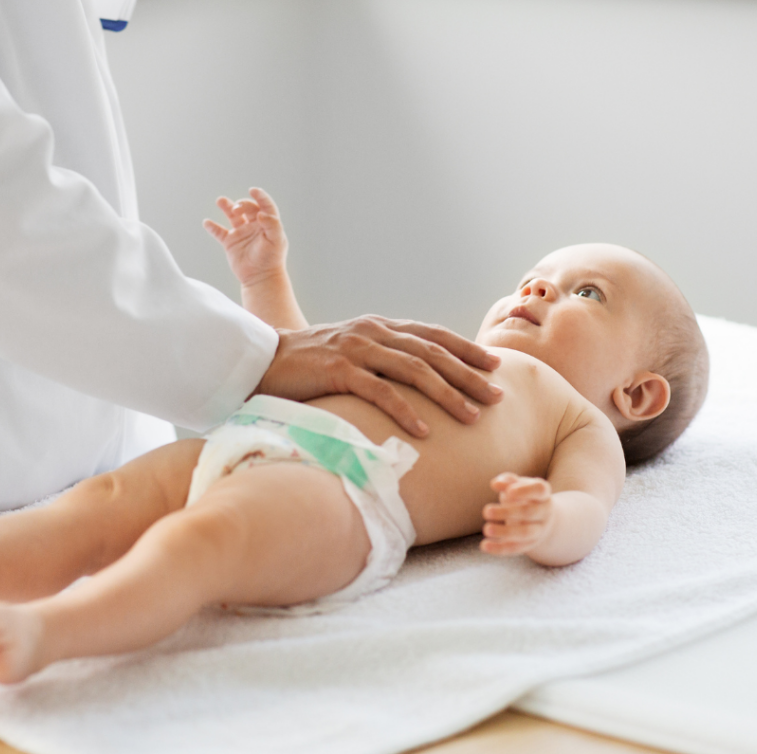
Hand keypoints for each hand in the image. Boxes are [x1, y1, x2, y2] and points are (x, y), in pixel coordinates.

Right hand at [204, 188, 286, 287]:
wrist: (261, 278)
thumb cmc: (272, 259)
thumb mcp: (276, 240)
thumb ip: (272, 225)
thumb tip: (261, 213)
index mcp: (267, 223)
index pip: (265, 204)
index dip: (260, 196)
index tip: (253, 190)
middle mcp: (254, 225)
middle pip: (247, 208)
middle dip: (242, 205)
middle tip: (237, 210)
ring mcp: (241, 233)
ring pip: (232, 216)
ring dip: (226, 207)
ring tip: (220, 200)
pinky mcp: (230, 243)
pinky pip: (219, 232)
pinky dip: (213, 227)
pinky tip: (207, 222)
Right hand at [256, 317, 502, 436]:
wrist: (258, 361)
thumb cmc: (306, 365)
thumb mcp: (349, 354)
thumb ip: (378, 361)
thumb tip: (413, 383)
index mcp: (377, 326)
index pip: (431, 334)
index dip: (465, 348)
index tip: (494, 364)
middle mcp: (371, 332)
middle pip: (431, 352)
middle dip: (468, 374)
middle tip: (498, 395)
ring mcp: (355, 349)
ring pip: (413, 369)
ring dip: (447, 393)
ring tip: (473, 416)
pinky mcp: (337, 370)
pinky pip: (380, 391)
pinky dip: (405, 411)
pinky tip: (426, 430)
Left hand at [481, 473, 553, 556]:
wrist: (542, 518)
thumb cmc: (525, 495)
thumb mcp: (518, 484)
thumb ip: (508, 480)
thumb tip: (495, 484)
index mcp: (543, 494)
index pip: (539, 490)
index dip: (525, 491)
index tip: (508, 492)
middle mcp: (544, 512)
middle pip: (528, 512)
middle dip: (507, 512)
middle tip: (486, 511)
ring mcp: (539, 530)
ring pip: (524, 533)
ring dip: (505, 532)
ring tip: (486, 529)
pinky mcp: (529, 544)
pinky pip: (516, 548)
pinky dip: (499, 548)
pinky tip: (484, 546)